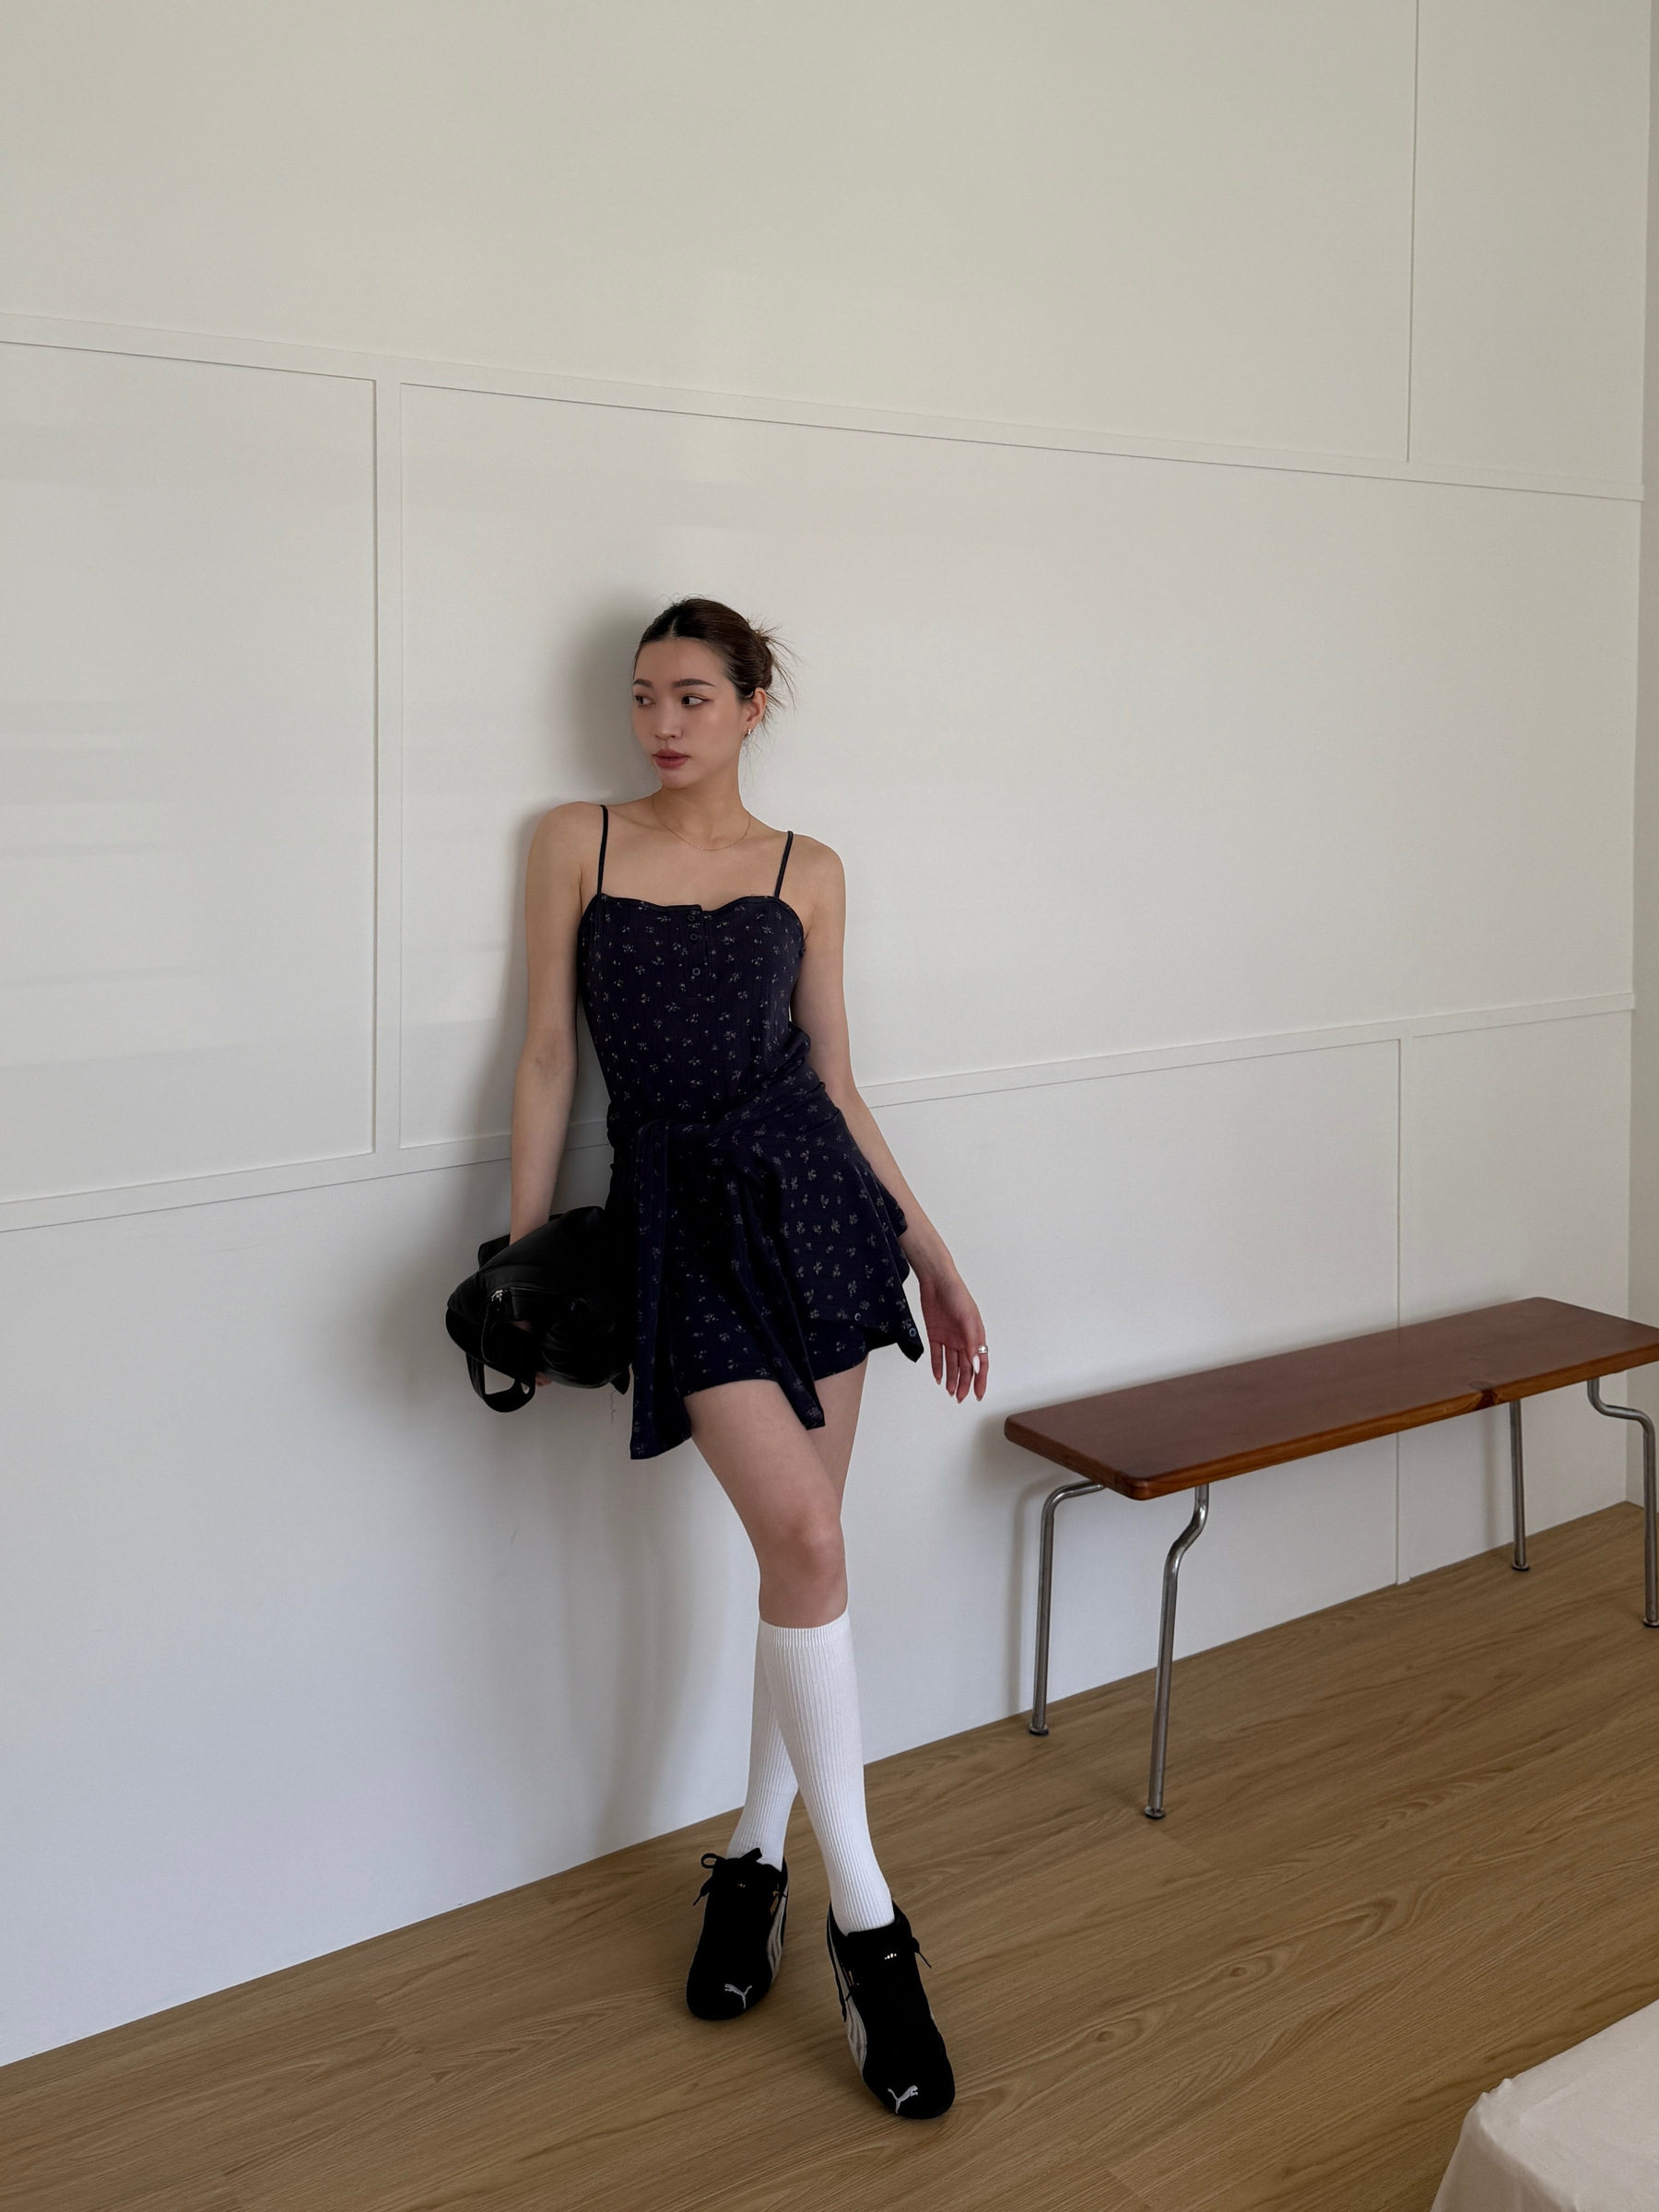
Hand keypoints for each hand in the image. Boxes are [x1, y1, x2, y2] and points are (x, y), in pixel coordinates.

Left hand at [919, 1270, 988, 1402]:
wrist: (936, 1281)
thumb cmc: (957, 1295)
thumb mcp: (967, 1319)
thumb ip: (971, 1343)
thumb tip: (976, 1364)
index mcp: (976, 1335)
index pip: (981, 1362)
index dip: (980, 1379)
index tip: (978, 1394)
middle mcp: (963, 1339)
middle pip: (965, 1366)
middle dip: (964, 1383)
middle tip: (961, 1397)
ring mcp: (949, 1338)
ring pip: (951, 1364)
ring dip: (952, 1378)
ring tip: (951, 1392)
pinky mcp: (935, 1335)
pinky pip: (936, 1355)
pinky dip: (937, 1367)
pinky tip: (938, 1378)